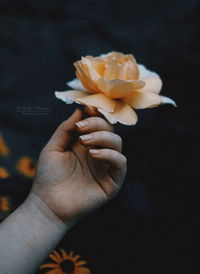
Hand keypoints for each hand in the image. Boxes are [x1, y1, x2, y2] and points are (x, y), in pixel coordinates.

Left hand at [30, 109, 126, 225]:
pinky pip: (121, 162)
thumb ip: (66, 128)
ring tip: (84, 141)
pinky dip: (110, 154)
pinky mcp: (113, 181)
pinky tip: (93, 154)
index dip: (96, 114)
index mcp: (85, 145)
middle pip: (109, 130)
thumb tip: (79, 110)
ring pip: (117, 143)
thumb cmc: (48, 176)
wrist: (48, 204)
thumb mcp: (53, 147)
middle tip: (81, 129)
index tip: (88, 107)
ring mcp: (106, 167)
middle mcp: (98, 153)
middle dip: (97, 124)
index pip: (98, 124)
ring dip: (102, 137)